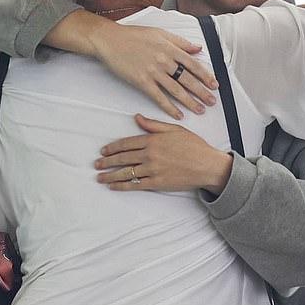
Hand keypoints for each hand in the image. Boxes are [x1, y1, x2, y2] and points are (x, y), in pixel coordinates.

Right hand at [88, 23, 218, 119]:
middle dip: (202, 92)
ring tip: (200, 110)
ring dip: (189, 102)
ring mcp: (153, 72)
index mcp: (170, 48)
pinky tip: (177, 114)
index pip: (193, 64)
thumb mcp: (160, 33)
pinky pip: (159, 97)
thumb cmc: (133, 36)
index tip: (214, 84)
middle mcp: (164, 60)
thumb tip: (197, 48)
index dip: (205, 76)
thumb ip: (180, 42)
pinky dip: (169, 107)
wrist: (110, 40)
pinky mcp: (141, 81)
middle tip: (212, 101)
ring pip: (176, 90)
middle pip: (187, 79)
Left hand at [95, 114, 232, 193]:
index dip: (113, 148)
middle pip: (123, 158)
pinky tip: (114, 187)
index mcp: (153, 140)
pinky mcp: (157, 183)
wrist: (208, 165)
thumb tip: (137, 118)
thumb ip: (154, 125)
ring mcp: (153, 169)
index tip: (104, 151)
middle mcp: (150, 154)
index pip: (126, 143)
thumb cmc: (195, 147)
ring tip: (100, 177)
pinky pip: (136, 185)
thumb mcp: (174, 129)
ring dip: (110, 175)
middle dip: (107, 162)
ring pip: (126, 172)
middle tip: (97, 164)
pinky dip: (123, 186)